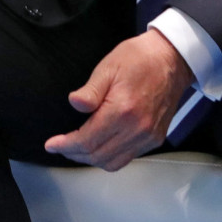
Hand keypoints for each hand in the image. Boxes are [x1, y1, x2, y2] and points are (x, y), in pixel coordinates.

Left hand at [44, 30, 195, 170]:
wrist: (171, 60)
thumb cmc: (139, 59)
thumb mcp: (108, 67)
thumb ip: (90, 91)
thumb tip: (74, 104)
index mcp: (122, 111)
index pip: (88, 140)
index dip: (66, 145)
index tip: (51, 145)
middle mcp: (137, 129)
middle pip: (98, 155)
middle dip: (74, 154)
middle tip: (60, 146)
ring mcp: (148, 137)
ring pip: (113, 162)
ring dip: (91, 159)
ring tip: (75, 149)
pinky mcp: (155, 138)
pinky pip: (128, 158)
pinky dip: (109, 158)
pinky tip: (98, 147)